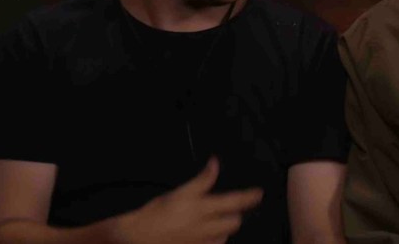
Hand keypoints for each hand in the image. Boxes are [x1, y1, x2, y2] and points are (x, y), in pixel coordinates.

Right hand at [115, 156, 262, 243]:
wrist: (139, 236)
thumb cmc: (157, 212)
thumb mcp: (180, 192)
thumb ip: (202, 180)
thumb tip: (215, 163)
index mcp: (203, 209)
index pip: (235, 202)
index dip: (249, 197)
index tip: (259, 193)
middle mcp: (207, 228)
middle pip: (235, 222)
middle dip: (236, 213)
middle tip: (232, 206)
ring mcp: (203, 242)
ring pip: (226, 235)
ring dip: (226, 227)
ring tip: (217, 220)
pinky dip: (216, 239)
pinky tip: (208, 234)